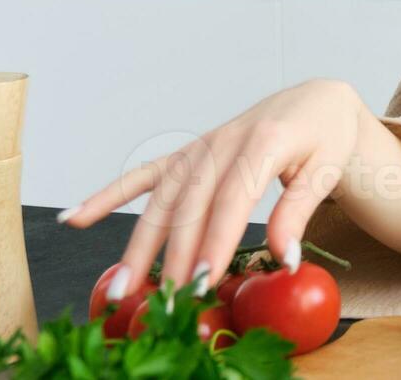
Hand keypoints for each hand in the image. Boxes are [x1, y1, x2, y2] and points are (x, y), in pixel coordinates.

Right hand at [60, 78, 364, 300]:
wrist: (313, 101)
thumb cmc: (323, 136)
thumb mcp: (326, 168)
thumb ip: (300, 211)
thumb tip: (285, 258)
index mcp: (262, 141)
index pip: (233, 197)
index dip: (216, 239)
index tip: (203, 279)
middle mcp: (222, 142)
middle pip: (190, 205)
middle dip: (173, 256)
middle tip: (163, 300)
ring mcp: (199, 148)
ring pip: (162, 200)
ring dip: (138, 245)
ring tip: (120, 286)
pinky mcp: (187, 155)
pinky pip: (143, 176)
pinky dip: (107, 196)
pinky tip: (75, 217)